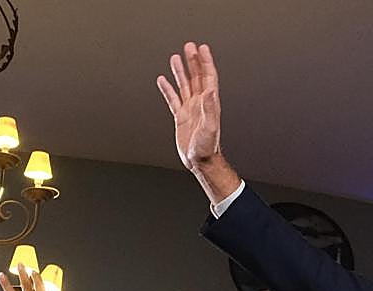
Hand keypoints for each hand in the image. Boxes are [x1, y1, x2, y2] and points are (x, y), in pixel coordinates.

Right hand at [156, 42, 222, 172]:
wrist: (200, 162)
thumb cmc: (207, 148)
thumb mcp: (210, 127)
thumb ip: (210, 108)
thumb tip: (210, 91)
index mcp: (208, 104)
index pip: (208, 77)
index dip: (205, 62)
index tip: (202, 48)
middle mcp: (200, 104)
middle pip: (196, 77)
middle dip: (193, 61)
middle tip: (189, 46)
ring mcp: (190, 109)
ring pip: (184, 85)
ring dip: (180, 71)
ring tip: (176, 58)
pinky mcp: (181, 117)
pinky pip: (173, 99)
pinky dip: (167, 89)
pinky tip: (163, 80)